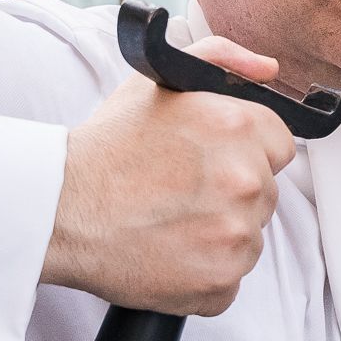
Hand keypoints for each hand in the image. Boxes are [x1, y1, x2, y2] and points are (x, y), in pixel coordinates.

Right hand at [43, 37, 295, 315]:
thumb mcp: (159, 82)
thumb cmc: (106, 149)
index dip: (246, 153)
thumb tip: (267, 69)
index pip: (280, 146)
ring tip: (170, 222)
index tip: (213, 162)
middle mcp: (244, 179)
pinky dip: (204, 272)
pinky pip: (230, 278)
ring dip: (219, 234)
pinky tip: (169, 252)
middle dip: (231, 192)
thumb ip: (221, 58)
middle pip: (265, 192)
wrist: (60, 210)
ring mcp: (235, 235)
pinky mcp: (220, 281)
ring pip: (249, 237)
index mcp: (236, 126)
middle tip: (182, 191)